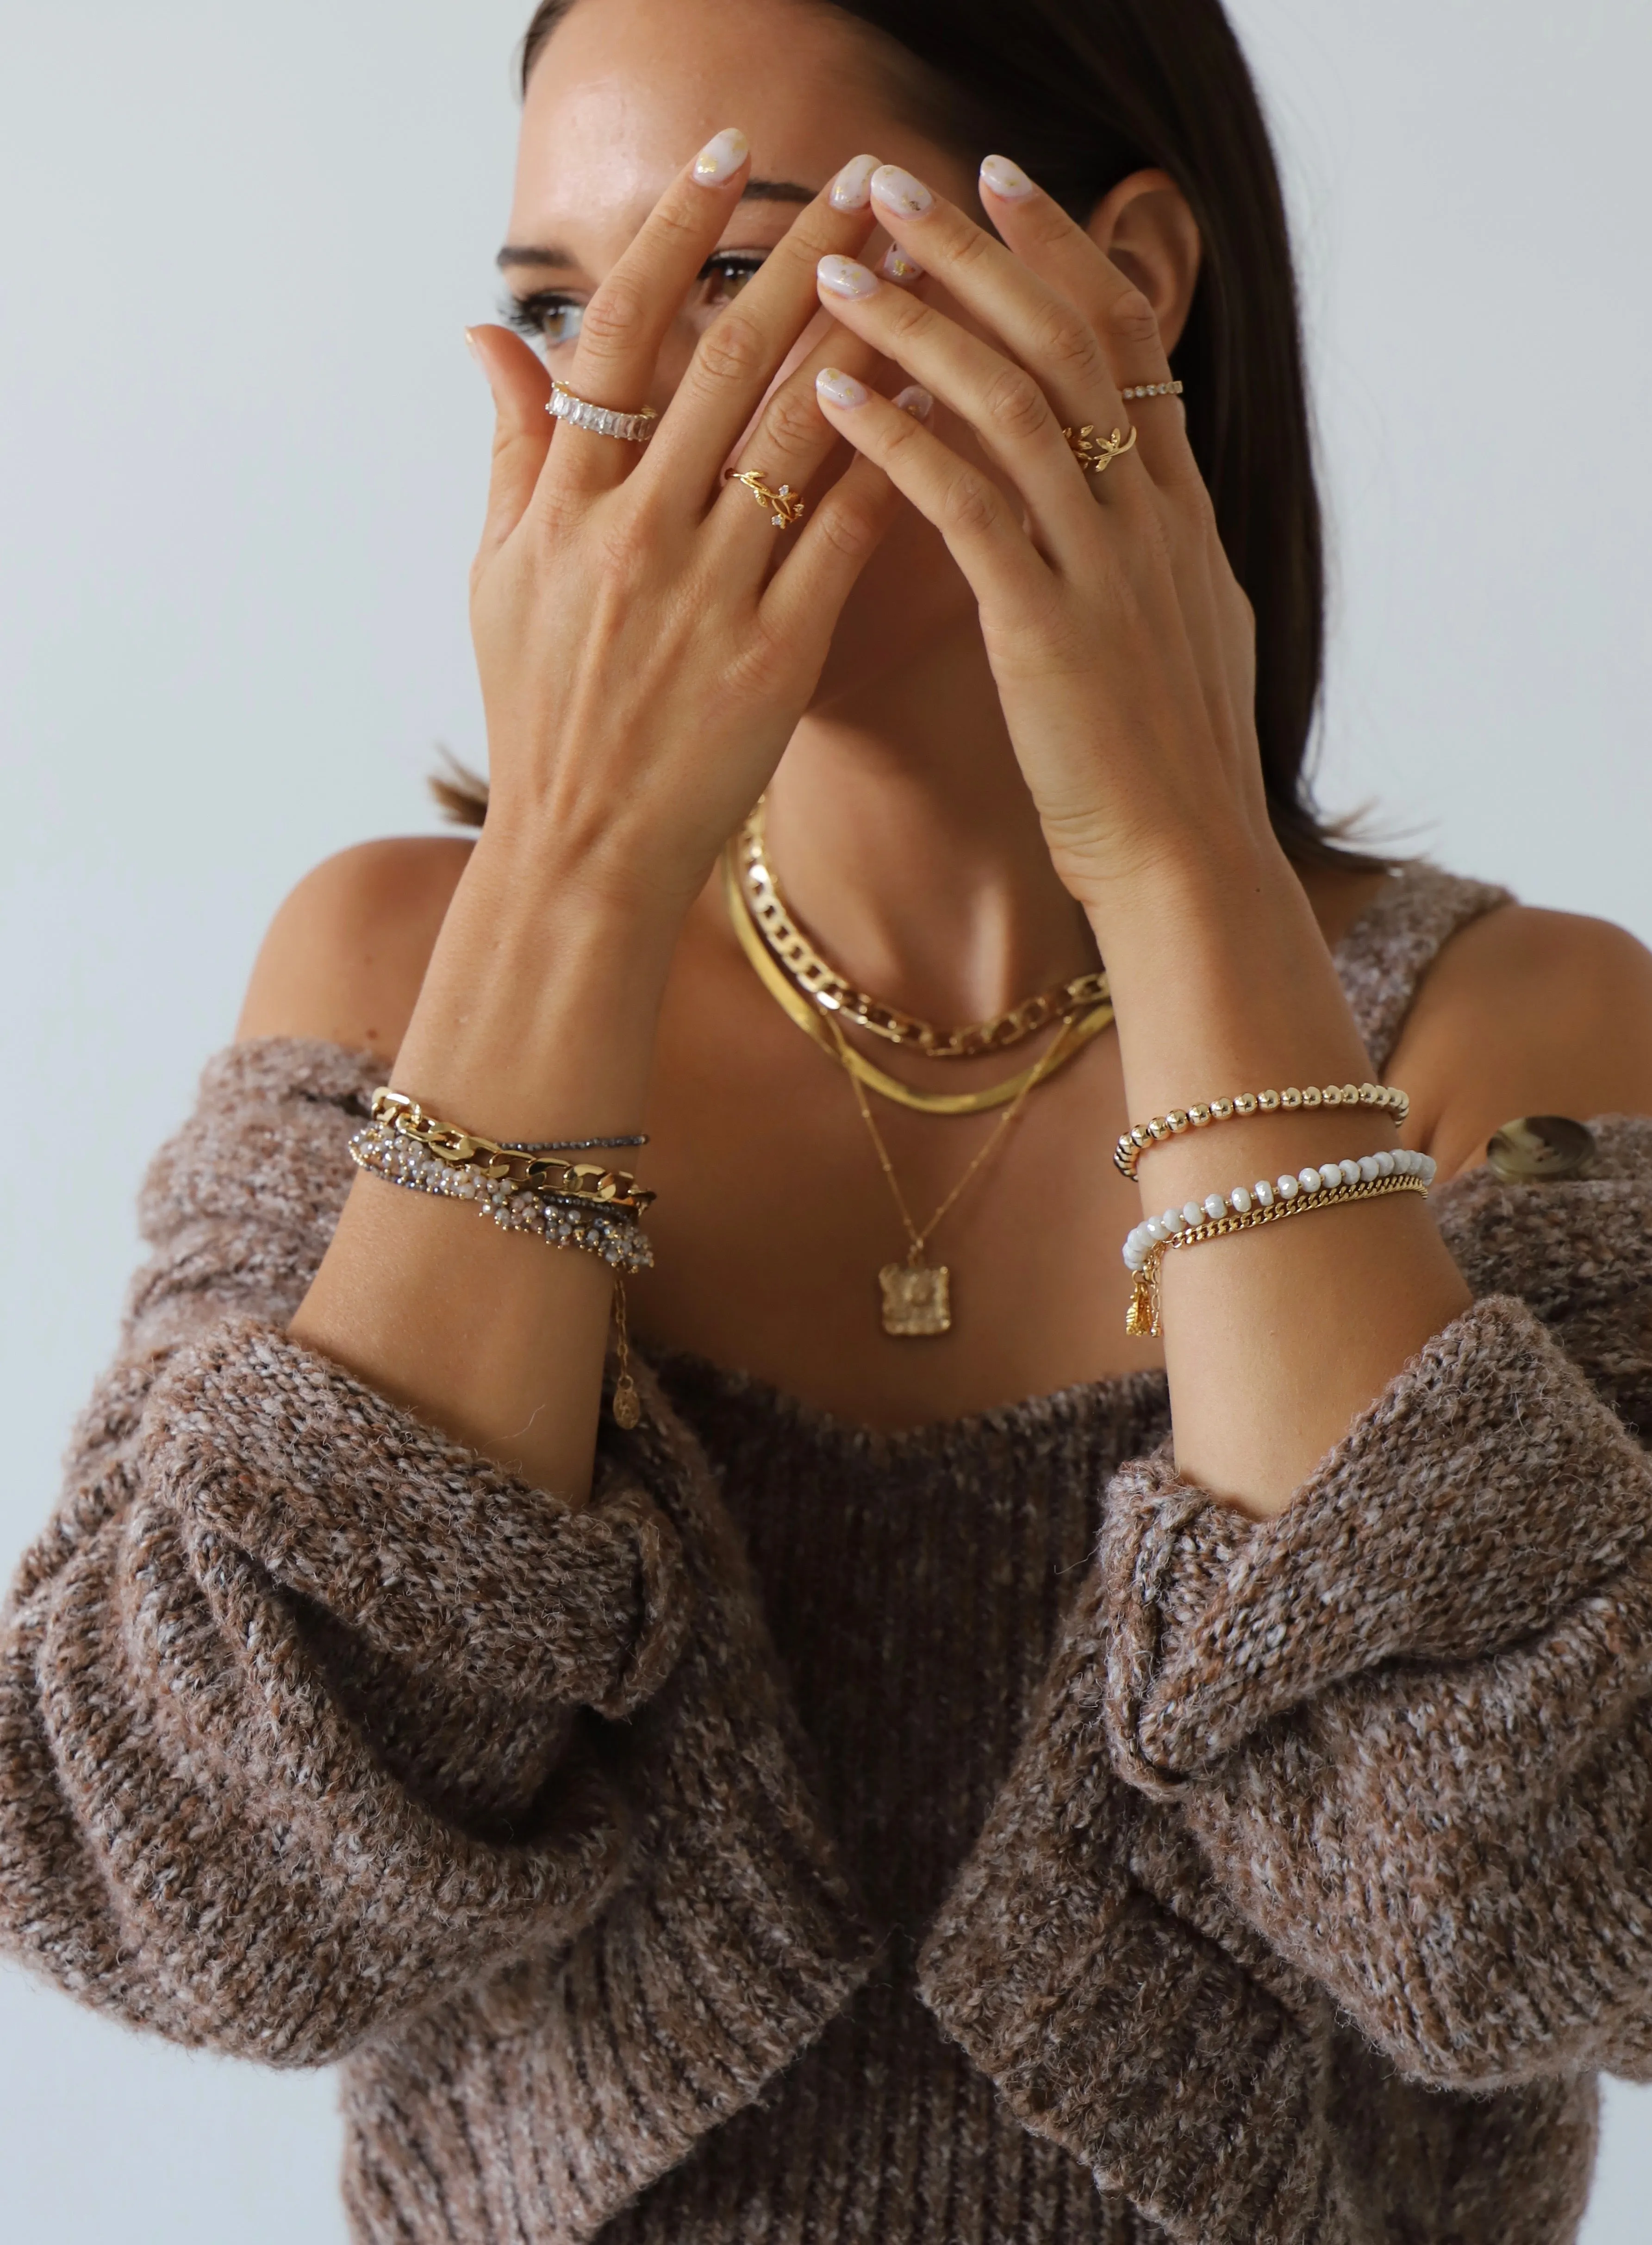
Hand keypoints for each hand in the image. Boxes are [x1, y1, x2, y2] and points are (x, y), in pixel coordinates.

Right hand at [467, 133, 907, 933]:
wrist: (580, 854)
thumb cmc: (540, 716)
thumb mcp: (496, 580)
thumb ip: (512, 452)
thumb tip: (491, 333)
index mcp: (562, 507)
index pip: (618, 334)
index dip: (678, 235)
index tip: (733, 161)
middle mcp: (634, 535)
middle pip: (726, 359)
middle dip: (804, 253)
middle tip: (867, 178)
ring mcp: (708, 596)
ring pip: (799, 432)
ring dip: (868, 334)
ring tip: (923, 263)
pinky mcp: (777, 656)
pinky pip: (846, 535)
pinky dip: (894, 461)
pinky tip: (941, 403)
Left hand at [808, 159, 1267, 926]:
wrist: (1187, 866)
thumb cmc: (1166, 768)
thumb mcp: (1183, 633)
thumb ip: (1153, 551)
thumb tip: (1134, 496)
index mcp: (1180, 514)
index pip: (1124, 340)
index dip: (1062, 250)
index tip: (1000, 184)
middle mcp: (1150, 519)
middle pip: (1066, 340)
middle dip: (977, 251)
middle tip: (893, 182)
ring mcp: (1105, 570)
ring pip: (1014, 405)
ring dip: (920, 326)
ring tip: (839, 272)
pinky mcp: (1048, 631)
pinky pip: (967, 508)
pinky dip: (898, 442)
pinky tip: (834, 399)